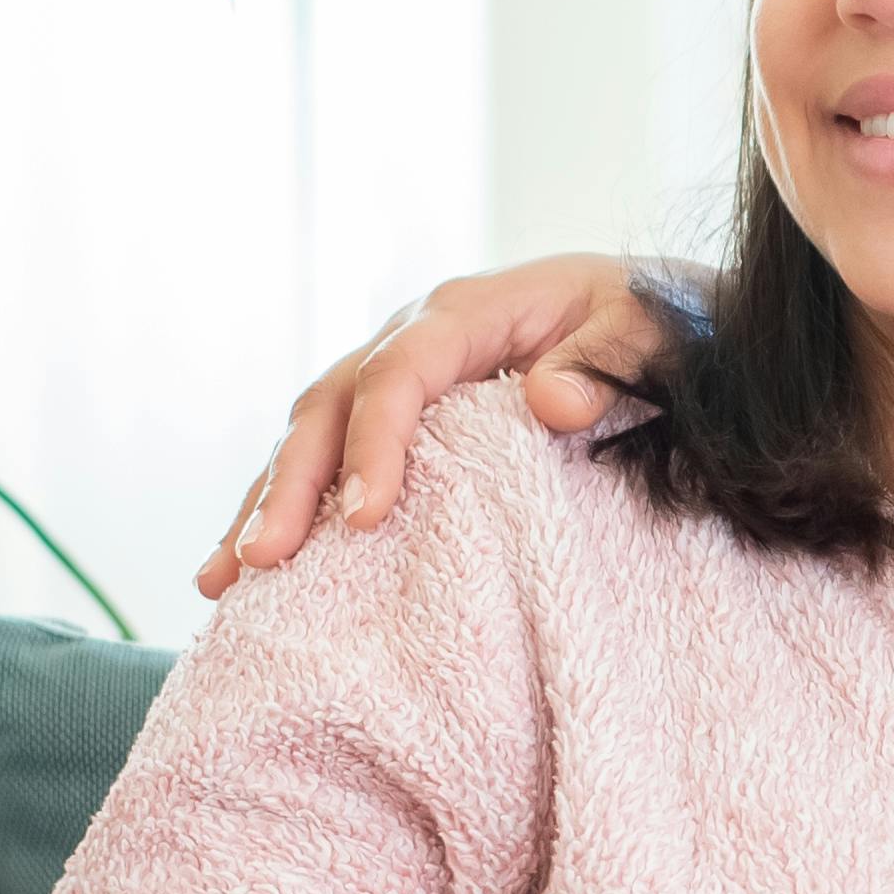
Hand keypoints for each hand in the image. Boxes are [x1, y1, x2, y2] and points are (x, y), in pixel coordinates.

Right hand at [195, 255, 681, 596]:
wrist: (667, 316)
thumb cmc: (663, 325)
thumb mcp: (656, 333)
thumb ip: (610, 361)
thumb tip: (552, 401)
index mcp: (469, 311)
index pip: (401, 374)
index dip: (375, 443)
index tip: (366, 518)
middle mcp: (417, 336)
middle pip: (330, 404)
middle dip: (291, 484)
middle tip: (262, 563)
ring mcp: (399, 373)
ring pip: (311, 432)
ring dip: (268, 502)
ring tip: (226, 581)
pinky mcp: (401, 416)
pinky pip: (329, 454)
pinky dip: (289, 507)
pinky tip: (249, 572)